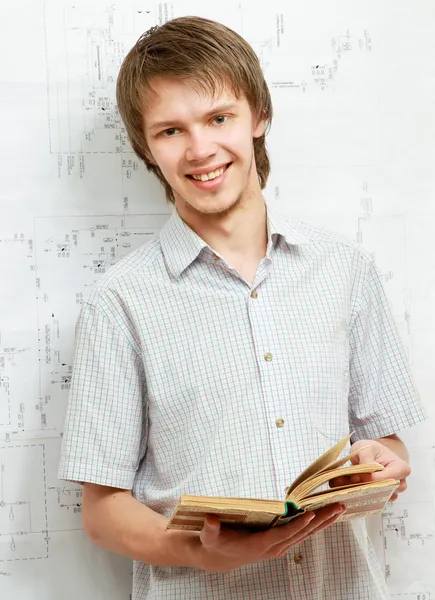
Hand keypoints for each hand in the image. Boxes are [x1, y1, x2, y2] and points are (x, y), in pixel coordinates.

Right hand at [196, 503, 345, 572]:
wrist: (220, 557)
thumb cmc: (216, 543)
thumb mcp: (210, 537)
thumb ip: (210, 529)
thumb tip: (210, 519)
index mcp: (259, 545)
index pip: (283, 534)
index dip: (297, 526)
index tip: (312, 514)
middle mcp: (273, 547)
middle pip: (301, 533)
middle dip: (320, 520)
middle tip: (337, 508)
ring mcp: (279, 546)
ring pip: (305, 534)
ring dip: (323, 522)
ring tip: (339, 510)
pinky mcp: (280, 543)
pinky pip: (301, 533)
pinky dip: (315, 524)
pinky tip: (326, 516)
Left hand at [330, 439, 410, 501]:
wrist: (372, 453)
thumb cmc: (372, 449)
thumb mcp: (367, 448)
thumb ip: (365, 459)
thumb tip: (360, 476)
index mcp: (401, 469)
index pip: (387, 479)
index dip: (371, 479)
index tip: (355, 476)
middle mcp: (399, 483)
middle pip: (383, 491)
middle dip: (363, 488)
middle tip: (346, 485)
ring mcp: (391, 492)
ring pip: (375, 498)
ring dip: (358, 493)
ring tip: (342, 486)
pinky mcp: (380, 498)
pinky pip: (370, 500)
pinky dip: (357, 495)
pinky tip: (345, 489)